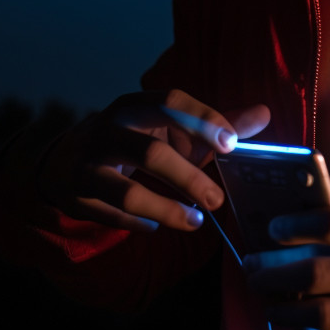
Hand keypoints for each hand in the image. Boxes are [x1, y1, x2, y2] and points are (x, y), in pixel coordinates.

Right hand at [36, 89, 269, 231]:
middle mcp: (108, 129)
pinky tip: (158, 227)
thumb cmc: (136, 139)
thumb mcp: (171, 128)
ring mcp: (88, 164)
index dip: (202, 120)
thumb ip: (216, 123)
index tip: (231, 144)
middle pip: (150, 154)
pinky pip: (112, 216)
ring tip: (195, 222)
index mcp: (135, 105)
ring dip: (166, 210)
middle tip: (218, 199)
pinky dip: (140, 223)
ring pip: (127, 193)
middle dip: (189, 180)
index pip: (169, 102)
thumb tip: (264, 114)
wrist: (65, 159)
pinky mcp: (77, 196)